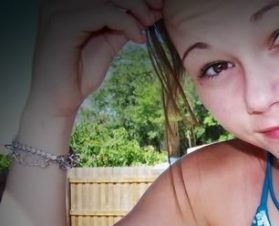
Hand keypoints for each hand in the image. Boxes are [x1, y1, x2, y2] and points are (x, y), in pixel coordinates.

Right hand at [26, 0, 162, 119]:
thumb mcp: (107, 43)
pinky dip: (126, 23)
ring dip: (135, 9)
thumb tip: (149, 12)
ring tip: (149, 25)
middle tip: (158, 12)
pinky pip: (103, 13)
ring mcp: (59, 9)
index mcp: (69, 3)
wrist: (58, 100)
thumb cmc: (78, 74)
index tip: (157, 5)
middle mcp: (60, 0)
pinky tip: (137, 37)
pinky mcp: (63, 23)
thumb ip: (122, 25)